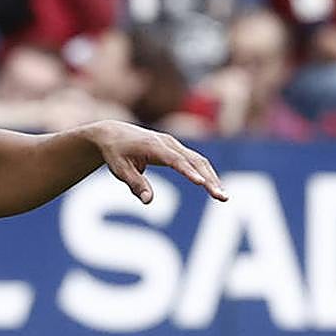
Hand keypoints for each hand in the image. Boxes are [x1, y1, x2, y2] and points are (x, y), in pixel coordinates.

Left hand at [88, 120, 226, 204]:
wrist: (113, 133)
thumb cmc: (116, 153)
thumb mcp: (119, 170)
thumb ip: (135, 184)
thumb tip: (148, 201)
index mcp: (154, 146)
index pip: (175, 160)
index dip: (189, 172)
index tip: (201, 184)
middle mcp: (168, 143)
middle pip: (194, 160)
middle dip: (209, 179)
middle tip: (222, 197)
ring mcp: (174, 144)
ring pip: (199, 160)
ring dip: (212, 177)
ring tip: (223, 197)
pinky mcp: (176, 149)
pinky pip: (196, 161)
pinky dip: (206, 173)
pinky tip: (214, 187)